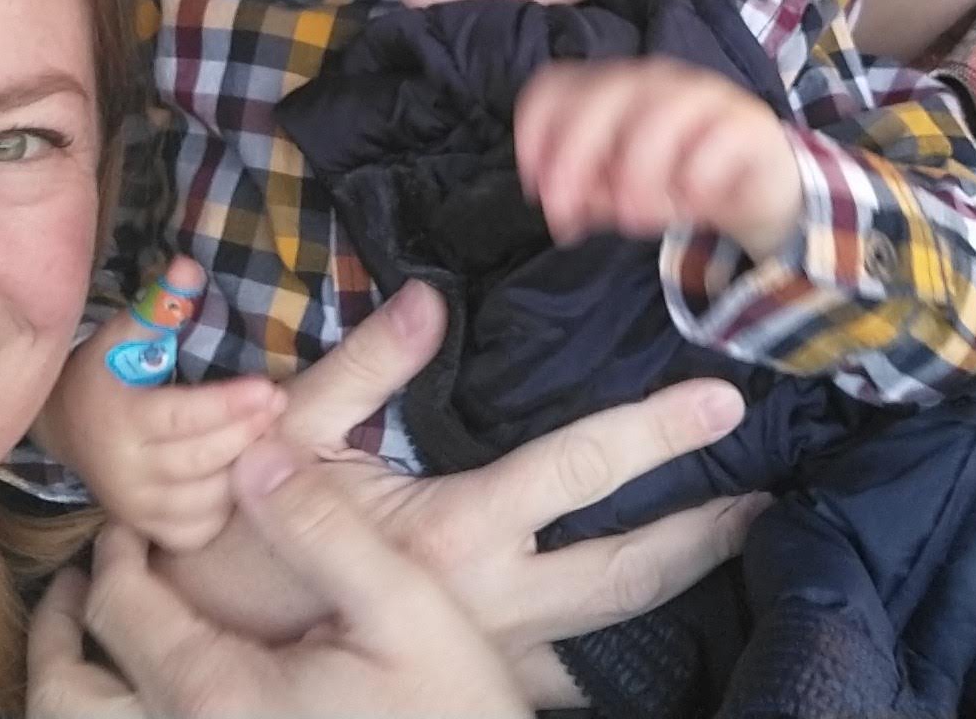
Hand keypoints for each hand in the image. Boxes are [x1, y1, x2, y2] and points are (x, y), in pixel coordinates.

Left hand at [27, 443, 528, 718]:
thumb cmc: (451, 710)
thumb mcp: (404, 606)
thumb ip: (323, 529)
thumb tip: (254, 458)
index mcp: (214, 692)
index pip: (117, 606)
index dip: (113, 549)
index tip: (130, 518)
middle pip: (66, 694)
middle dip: (53, 632)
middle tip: (72, 586)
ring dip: (70, 687)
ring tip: (89, 645)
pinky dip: (118, 718)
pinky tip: (151, 695)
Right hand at [40, 277, 283, 551]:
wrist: (68, 428)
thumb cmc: (107, 371)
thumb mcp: (126, 332)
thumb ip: (161, 302)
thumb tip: (189, 265)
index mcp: (119, 421)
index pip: (181, 417)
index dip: (228, 404)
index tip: (269, 389)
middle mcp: (125, 473)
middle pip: (201, 459)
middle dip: (247, 432)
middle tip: (280, 405)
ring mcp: (138, 509)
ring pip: (208, 497)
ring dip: (244, 467)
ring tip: (269, 434)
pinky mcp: (151, 531)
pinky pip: (203, 525)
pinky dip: (228, 503)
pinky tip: (246, 472)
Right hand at [156, 281, 760, 693]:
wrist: (205, 650)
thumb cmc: (246, 537)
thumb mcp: (295, 435)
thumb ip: (366, 365)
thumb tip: (425, 295)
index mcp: (458, 532)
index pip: (582, 469)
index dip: (658, 432)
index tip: (723, 403)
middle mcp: (495, 604)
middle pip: (631, 573)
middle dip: (707, 533)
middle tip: (770, 503)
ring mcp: (495, 658)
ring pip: (613, 636)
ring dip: (675, 597)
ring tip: (735, 561)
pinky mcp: (481, 690)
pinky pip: (568, 679)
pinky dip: (615, 656)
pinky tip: (650, 638)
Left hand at [516, 59, 804, 259]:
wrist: (756, 187)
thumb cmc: (674, 179)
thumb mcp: (618, 192)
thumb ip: (587, 191)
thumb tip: (561, 203)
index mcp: (611, 89)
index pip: (557, 86)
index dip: (535, 133)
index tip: (534, 188)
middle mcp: (652, 81)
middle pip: (602, 96)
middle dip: (575, 156)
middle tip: (566, 214)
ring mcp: (701, 96)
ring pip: (659, 116)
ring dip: (637, 173)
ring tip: (634, 221)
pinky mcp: (746, 123)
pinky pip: (717, 141)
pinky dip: (696, 177)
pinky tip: (691, 203)